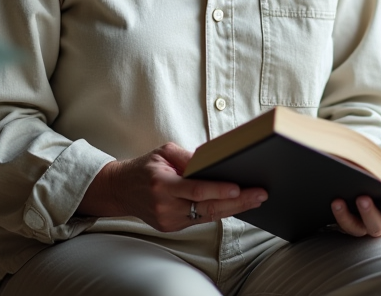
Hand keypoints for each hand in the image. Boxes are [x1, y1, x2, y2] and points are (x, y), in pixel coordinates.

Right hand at [78, 142, 267, 231]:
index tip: (238, 187)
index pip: (194, 190)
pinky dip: (218, 212)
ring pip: (207, 216)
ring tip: (255, 198)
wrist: (120, 190)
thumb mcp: (163, 152)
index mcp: (161, 184)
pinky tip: (236, 205)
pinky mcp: (171, 227)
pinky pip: (200, 219)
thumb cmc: (144, 167)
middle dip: (237, 202)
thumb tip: (213, 160)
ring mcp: (168, 220)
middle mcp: (165, 206)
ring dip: (233, 208)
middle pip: (207, 207)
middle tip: (260, 194)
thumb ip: (188, 157)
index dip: (218, 190)